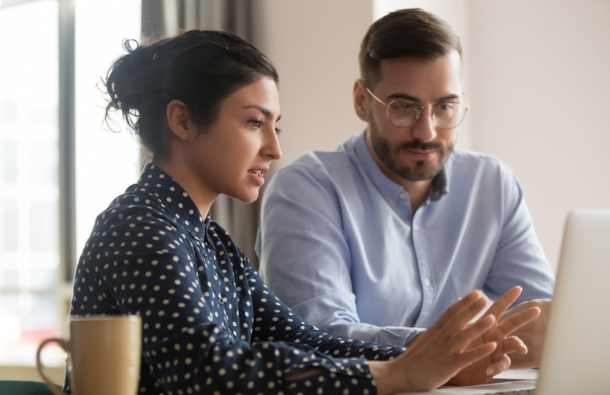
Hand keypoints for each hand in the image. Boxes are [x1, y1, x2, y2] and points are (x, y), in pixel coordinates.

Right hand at [369, 290, 500, 393]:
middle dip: (472, 309)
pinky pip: (466, 358)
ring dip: (478, 327)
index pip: (451, 313)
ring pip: (463, 336)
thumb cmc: (413, 360)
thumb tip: (444, 321)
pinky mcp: (447, 366)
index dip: (464, 303)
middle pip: (457, 320)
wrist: (400, 375)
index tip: (476, 293)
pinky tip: (492, 347)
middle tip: (485, 297)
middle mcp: (439, 338)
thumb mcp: (425, 340)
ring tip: (492, 318)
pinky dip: (479, 351)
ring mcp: (444, 351)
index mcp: (434, 331)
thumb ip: (436, 331)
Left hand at [447, 286, 540, 385]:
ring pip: (514, 344)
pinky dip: (496, 366)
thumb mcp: (460, 331)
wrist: (455, 369)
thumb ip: (464, 317)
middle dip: (524, 316)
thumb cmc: (461, 348)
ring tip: (522, 348)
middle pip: (513, 323)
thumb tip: (461, 299)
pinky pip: (501, 364)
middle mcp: (496, 335)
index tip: (518, 288)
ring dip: (519, 344)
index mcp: (487, 324)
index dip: (507, 298)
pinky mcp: (496, 364)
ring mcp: (498, 349)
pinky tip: (489, 369)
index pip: (498, 308)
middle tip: (536, 310)